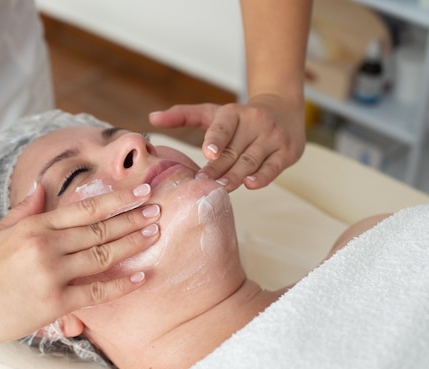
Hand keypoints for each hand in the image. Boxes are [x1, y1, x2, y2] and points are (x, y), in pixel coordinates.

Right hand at [0, 182, 159, 343]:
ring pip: (102, 255)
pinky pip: (96, 292)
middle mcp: (46, 245)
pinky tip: (141, 277)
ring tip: (154, 233)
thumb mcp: (1, 231)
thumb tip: (41, 186)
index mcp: (35, 225)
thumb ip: (25, 209)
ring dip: (132, 244)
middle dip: (132, 217)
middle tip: (158, 209)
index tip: (141, 190)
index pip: (85, 208)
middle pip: (100, 229)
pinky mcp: (55, 302)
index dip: (117, 199)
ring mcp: (51, 273)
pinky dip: (121, 285)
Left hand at [149, 95, 304, 191]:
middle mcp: (255, 123)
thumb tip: (151, 118)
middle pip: (233, 150)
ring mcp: (272, 137)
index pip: (223, 127)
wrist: (282, 110)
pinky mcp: (286, 152)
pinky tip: (250, 184)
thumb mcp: (211, 113)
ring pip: (251, 160)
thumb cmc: (239, 118)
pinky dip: (263, 176)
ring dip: (236, 175)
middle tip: (203, 183)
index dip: (216, 140)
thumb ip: (182, 116)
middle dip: (218, 168)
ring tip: (221, 188)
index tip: (208, 153)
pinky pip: (273, 167)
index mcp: (233, 113)